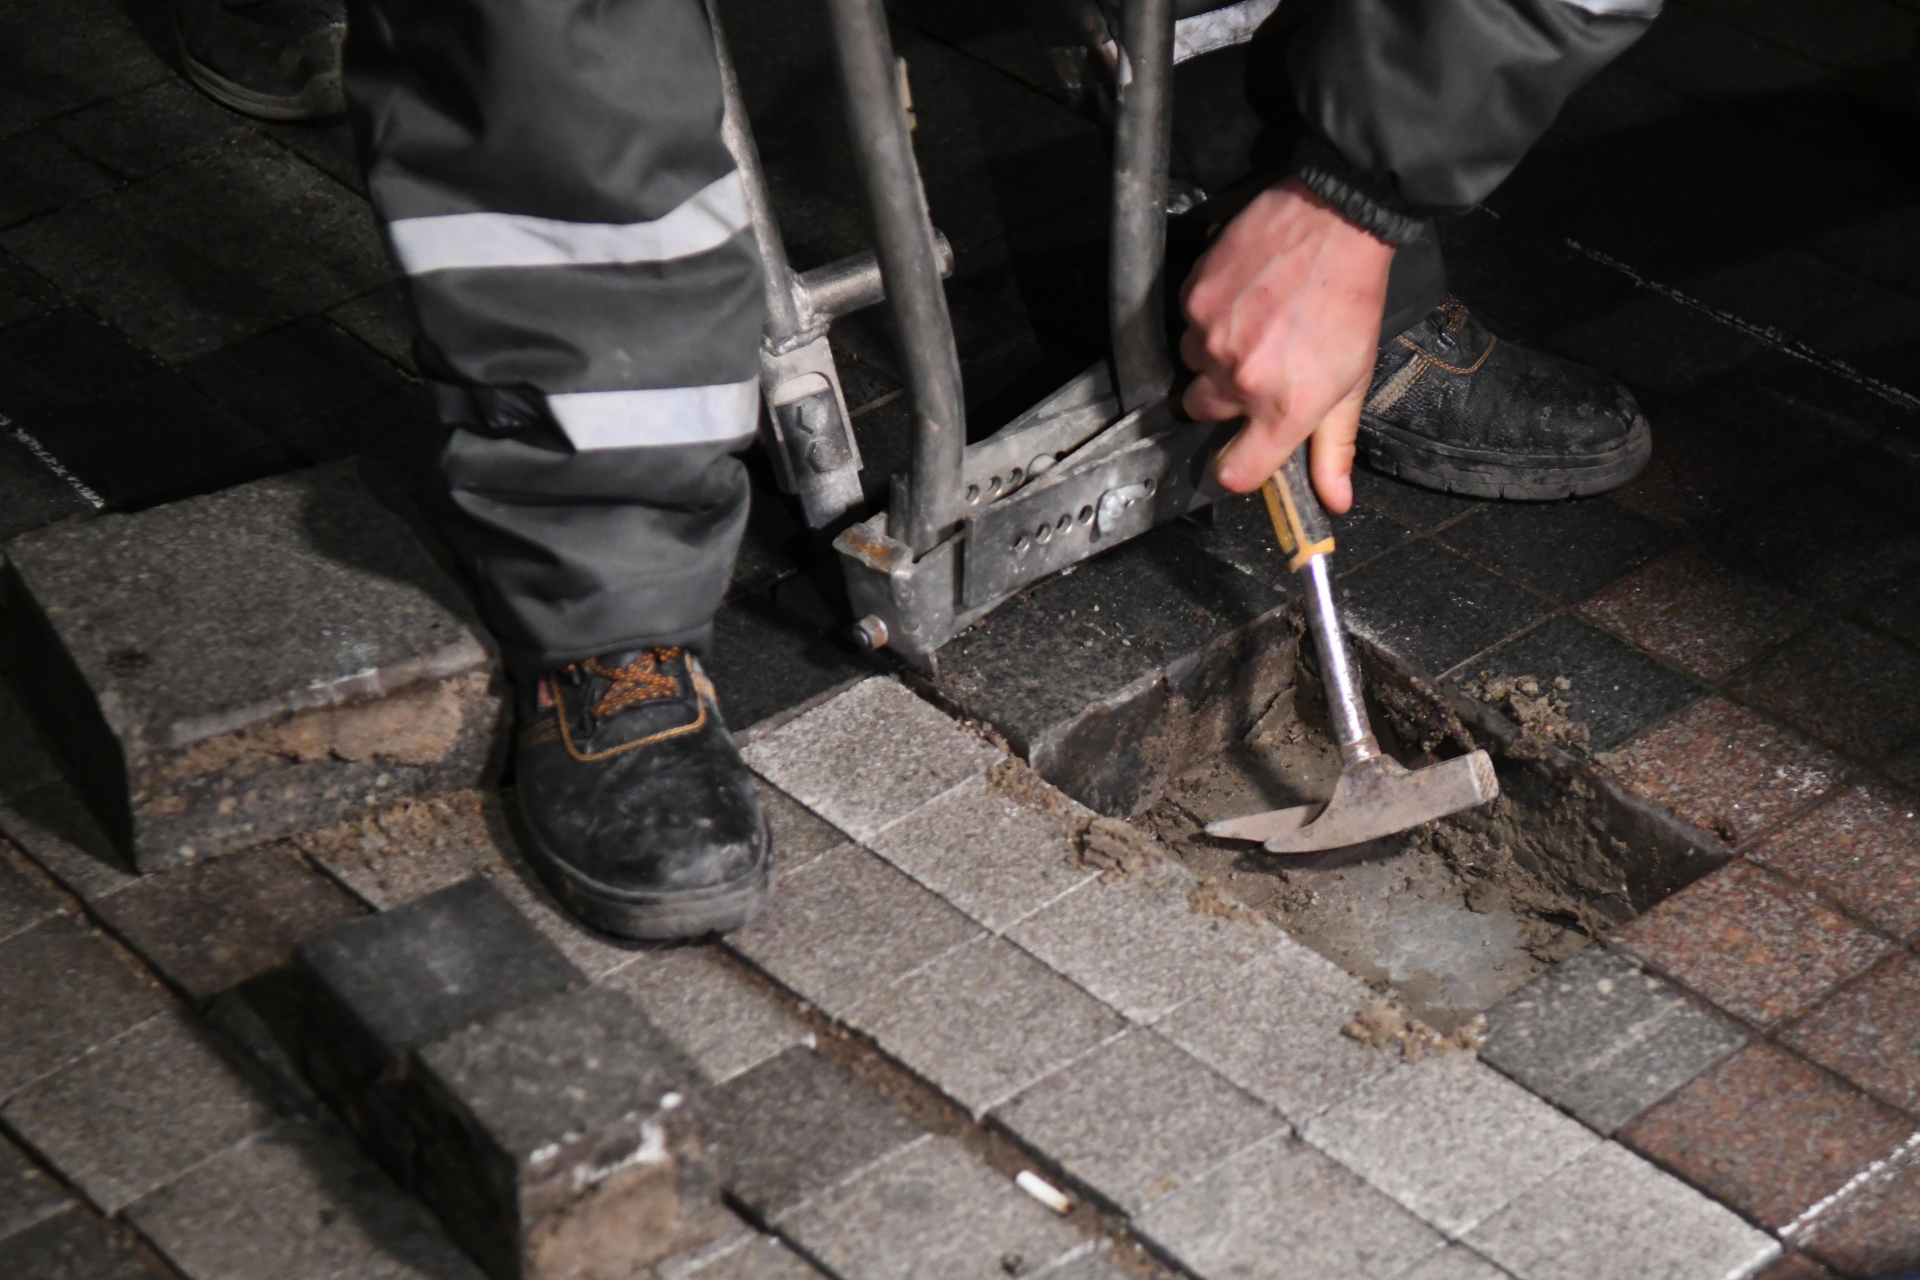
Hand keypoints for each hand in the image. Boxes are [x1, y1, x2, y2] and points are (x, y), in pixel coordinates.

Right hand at [1179, 177, 1394, 512]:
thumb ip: (1335, 447)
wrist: (1336, 220)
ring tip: (1255, 323)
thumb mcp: (1354, 379)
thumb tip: (1335, 500)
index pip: (1236, 473)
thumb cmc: (1350, 298)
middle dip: (1226, 395)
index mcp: (1284, 407)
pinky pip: (1188, 323)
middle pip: (1204, 412)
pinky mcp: (1194, 299)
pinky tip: (1244, 296)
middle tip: (1261, 363)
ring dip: (1215, 353)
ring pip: (1193, 364)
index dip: (1238, 465)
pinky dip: (1209, 315)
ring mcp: (1211, 338)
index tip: (1245, 450)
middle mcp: (1241, 379)